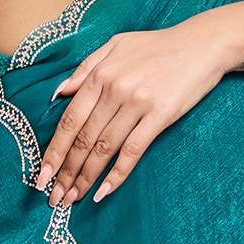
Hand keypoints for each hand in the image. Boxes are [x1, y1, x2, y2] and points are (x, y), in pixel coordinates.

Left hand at [34, 18, 231, 207]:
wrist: (202, 44)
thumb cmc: (158, 46)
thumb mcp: (116, 45)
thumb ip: (86, 67)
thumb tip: (60, 92)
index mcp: (100, 74)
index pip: (69, 120)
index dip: (54, 151)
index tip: (41, 175)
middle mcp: (115, 90)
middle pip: (83, 139)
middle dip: (65, 172)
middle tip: (53, 197)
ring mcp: (137, 104)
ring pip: (104, 148)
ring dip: (85, 177)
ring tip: (72, 198)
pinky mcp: (160, 115)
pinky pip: (134, 150)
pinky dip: (117, 174)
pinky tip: (104, 191)